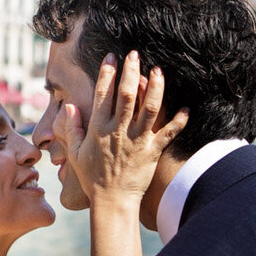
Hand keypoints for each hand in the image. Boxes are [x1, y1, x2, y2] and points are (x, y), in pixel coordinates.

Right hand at [53, 51, 188, 203]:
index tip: (111, 56)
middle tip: (135, 54)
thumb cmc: (92, 178)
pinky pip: (168, 133)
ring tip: (158, 70)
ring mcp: (137, 141)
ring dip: (155, 87)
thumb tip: (69, 105)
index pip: (102, 94)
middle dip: (130, 71)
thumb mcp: (75, 153)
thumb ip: (72, 128)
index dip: (107, 73)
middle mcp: (118, 131)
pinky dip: (178, 120)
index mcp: (98, 129)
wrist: (112, 202)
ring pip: (149, 108)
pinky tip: (185, 107)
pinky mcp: (152, 151)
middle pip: (126, 95)